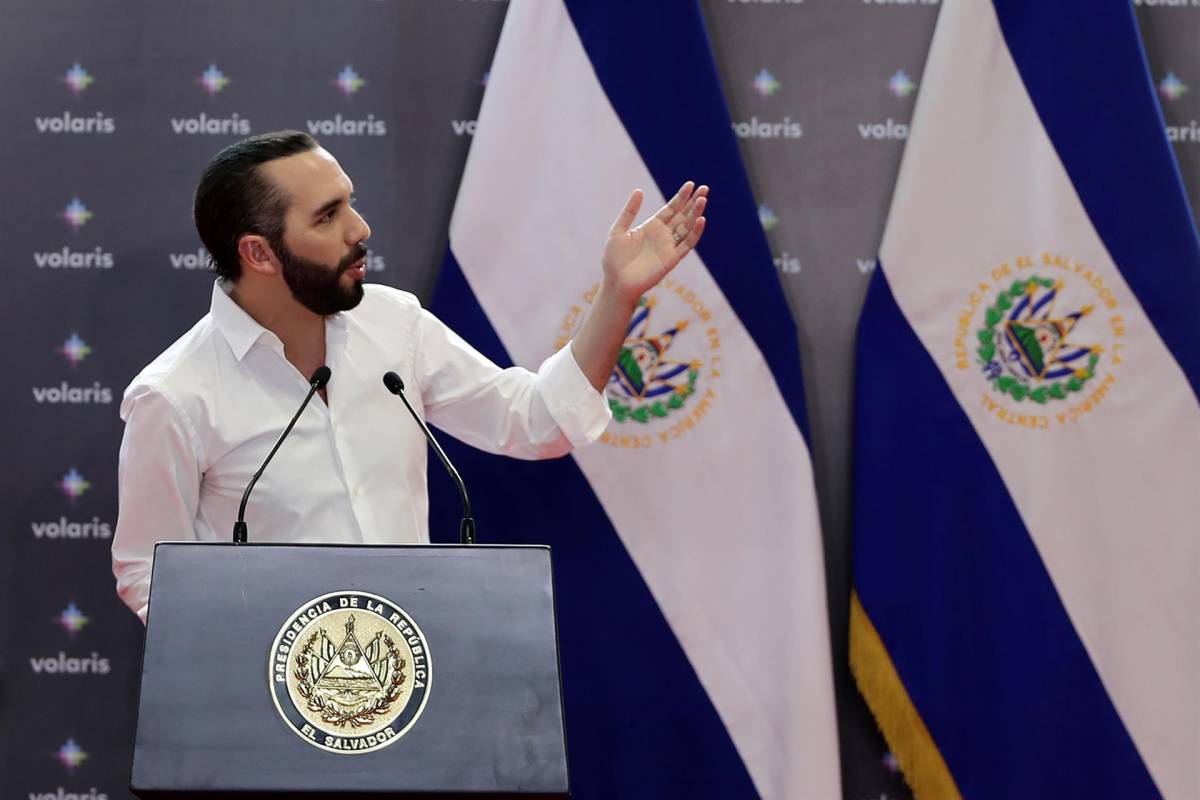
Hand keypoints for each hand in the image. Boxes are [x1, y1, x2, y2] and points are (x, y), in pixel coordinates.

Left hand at [601, 181, 707, 306]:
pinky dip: (695, 232)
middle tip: (704, 188)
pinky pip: (687, 244)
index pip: (671, 209)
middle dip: (693, 202)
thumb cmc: (614, 259)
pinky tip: (701, 220)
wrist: (616, 282)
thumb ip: (629, 211)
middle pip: (683, 215)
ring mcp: (669, 247)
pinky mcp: (672, 259)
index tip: (691, 184)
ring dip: (696, 214)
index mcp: (652, 226)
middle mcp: (663, 235)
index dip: (681, 197)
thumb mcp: (618, 230)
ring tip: (703, 199)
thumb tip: (639, 190)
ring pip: (687, 227)